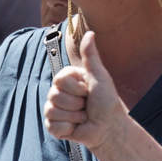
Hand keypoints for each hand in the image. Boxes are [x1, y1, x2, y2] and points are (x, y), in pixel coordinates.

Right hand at [44, 31, 126, 150]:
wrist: (109, 128)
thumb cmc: (107, 101)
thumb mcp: (99, 76)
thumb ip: (91, 55)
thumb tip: (90, 32)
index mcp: (68, 79)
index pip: (59, 79)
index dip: (76, 87)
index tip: (88, 89)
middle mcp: (59, 92)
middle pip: (54, 95)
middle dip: (76, 103)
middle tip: (87, 105)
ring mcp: (55, 109)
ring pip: (52, 110)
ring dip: (74, 116)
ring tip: (83, 116)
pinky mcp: (54, 126)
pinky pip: (52, 126)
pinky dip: (68, 129)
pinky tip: (76, 127)